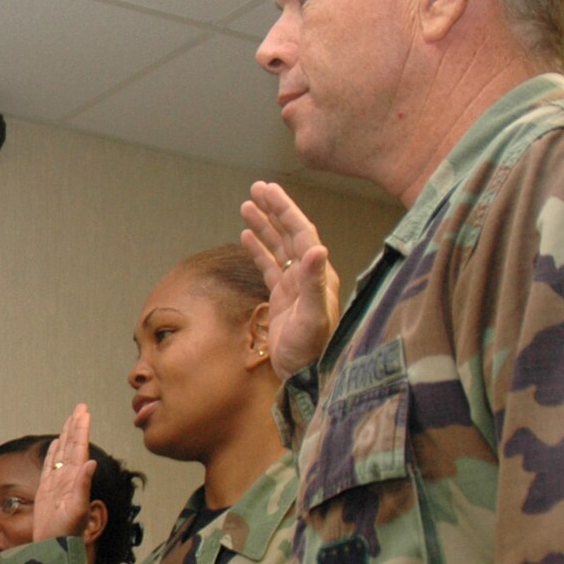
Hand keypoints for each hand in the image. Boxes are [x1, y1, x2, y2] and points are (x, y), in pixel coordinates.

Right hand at [32, 405, 95, 542]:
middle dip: (76, 426)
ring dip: (66, 436)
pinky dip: (52, 453)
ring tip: (70, 420)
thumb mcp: (77, 511)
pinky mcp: (47, 491)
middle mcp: (69, 478)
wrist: (54, 549)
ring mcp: (58, 483)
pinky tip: (54, 445)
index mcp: (76, 479)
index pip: (79, 448)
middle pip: (72, 446)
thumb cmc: (66, 535)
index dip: (81, 430)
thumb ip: (83, 487)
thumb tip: (90, 463)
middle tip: (80, 407)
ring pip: (62, 453)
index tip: (84, 412)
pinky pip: (49, 466)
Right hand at [241, 181, 340, 378]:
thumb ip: (313, 283)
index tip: (268, 191)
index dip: (285, 210)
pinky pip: (269, 266)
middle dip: (274, 210)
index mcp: (317, 274)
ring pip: (278, 247)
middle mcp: (308, 275)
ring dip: (264, 226)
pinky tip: (246, 237)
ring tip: (246, 207)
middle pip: (290, 234)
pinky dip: (258, 249)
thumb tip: (316, 248)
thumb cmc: (310, 349)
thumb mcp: (312, 317)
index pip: (301, 232)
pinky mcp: (282, 298)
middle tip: (256, 189)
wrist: (305, 375)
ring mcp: (295, 286)